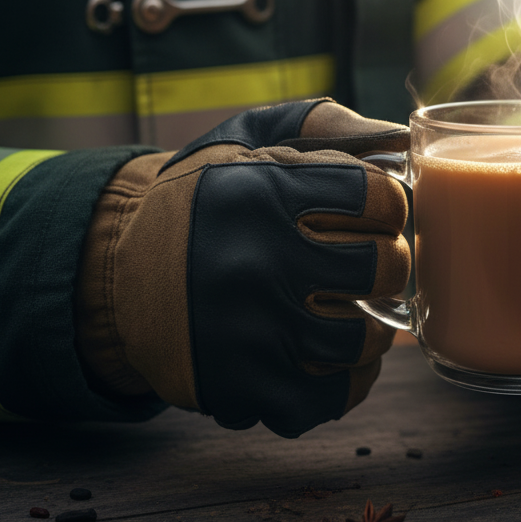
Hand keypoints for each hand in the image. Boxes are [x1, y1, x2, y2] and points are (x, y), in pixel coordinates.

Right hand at [75, 99, 411, 437]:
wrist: (117, 274)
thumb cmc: (203, 197)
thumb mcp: (249, 138)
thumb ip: (326, 125)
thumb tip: (403, 139)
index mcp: (264, 189)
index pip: (380, 197)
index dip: (388, 203)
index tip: (372, 212)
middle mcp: (256, 260)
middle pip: (383, 268)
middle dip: (387, 261)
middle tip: (368, 261)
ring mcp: (249, 331)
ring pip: (365, 338)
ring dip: (372, 324)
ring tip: (353, 308)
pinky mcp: (240, 387)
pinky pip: (332, 396)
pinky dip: (346, 379)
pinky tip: (333, 353)